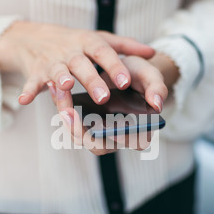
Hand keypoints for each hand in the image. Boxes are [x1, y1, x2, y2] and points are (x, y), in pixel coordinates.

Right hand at [0, 21, 154, 105]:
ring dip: (61, 81)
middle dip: (92, 80)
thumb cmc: (74, 42)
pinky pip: (32, 82)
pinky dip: (28, 90)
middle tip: (103, 97)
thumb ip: (125, 45)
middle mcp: (70, 52)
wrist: (34, 37)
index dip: (114, 66)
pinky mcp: (36, 72)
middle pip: (81, 65)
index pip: (103, 52)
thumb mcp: (99, 39)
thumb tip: (152, 52)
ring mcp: (52, 62)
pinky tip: (24, 101)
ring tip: (67, 88)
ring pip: (57, 72)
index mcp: (88, 43)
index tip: (126, 81)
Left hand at [47, 53, 178, 155]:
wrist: (123, 67)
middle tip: (69, 115)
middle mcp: (116, 135)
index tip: (113, 130)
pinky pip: (69, 118)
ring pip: (79, 135)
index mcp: (138, 130)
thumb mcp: (150, 76)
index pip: (135, 143)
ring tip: (60, 94)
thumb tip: (158, 105)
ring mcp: (97, 130)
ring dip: (67, 117)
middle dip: (83, 134)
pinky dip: (61, 104)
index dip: (124, 139)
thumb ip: (157, 89)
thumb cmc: (140, 75)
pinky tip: (55, 85)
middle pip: (99, 147)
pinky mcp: (82, 119)